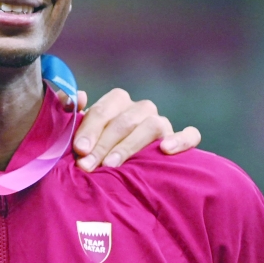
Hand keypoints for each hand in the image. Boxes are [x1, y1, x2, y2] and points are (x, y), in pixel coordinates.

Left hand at [58, 88, 200, 171]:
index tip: (79, 149)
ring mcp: (162, 122)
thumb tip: (76, 97)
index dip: (90, 128)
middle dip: (103, 144)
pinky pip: (190, 134)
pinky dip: (181, 140)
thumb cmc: (96, 146)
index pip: (104, 110)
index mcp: (117, 102)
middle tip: (88, 164)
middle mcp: (141, 109)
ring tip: (113, 164)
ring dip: (130, 145)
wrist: (119, 164)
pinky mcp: (181, 138)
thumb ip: (73, 113)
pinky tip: (165, 149)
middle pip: (125, 120)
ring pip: (152, 125)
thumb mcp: (81, 132)